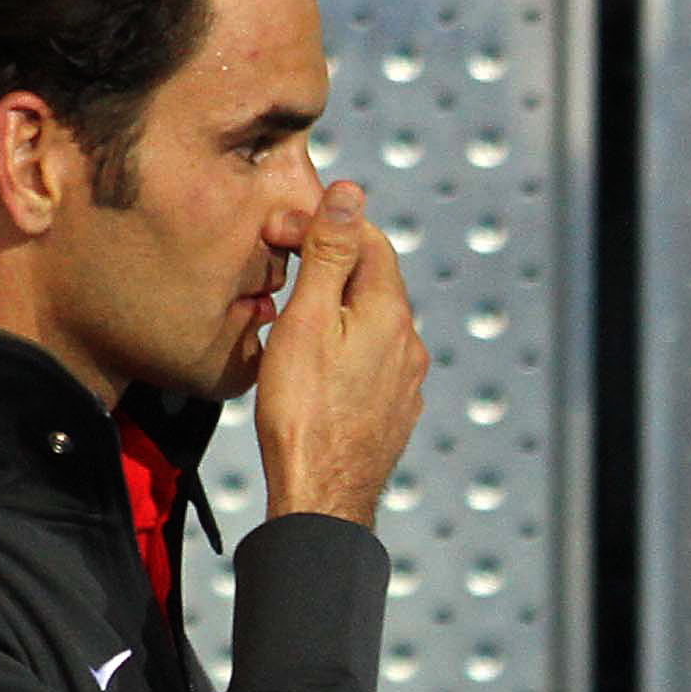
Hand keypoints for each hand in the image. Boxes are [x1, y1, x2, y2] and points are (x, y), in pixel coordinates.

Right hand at [251, 181, 427, 525]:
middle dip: (331, 261)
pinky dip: (346, 344)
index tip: (282, 231)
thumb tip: (350, 195)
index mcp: (390, 311)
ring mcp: (406, 379)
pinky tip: (315, 360)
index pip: (369, 239)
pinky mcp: (395, 409)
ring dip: (338, 305)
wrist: (321, 496)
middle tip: (282, 264)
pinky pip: (372, 359)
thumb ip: (330, 254)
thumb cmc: (304, 412)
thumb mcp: (308, 319)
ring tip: (292, 313)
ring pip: (373, 321)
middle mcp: (408, 342)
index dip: (326, 224)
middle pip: (374, 278)